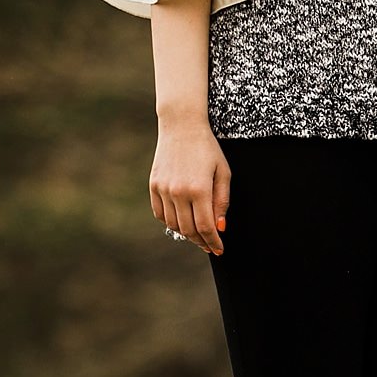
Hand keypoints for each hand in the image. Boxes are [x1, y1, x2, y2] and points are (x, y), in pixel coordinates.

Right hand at [150, 118, 230, 254]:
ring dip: (186, 234)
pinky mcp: (154, 186)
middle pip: (189, 230)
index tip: (219, 250)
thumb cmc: (207, 148)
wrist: (181, 127)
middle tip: (210, 245)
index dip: (213, 242)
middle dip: (201, 241)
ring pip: (174, 225)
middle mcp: (179, 192)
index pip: (206, 227)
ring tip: (198, 235)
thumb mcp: (223, 172)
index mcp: (199, 189)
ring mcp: (163, 190)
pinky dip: (171, 222)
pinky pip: (161, 214)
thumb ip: (222, 201)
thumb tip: (220, 227)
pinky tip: (181, 221)